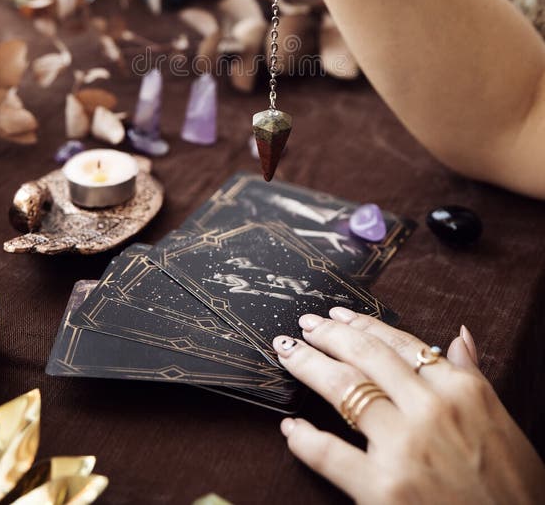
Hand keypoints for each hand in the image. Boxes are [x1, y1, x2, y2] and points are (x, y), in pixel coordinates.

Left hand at [273, 312, 544, 503]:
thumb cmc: (514, 486)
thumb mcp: (501, 422)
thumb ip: (472, 376)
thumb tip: (458, 337)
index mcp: (460, 389)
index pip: (400, 342)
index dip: (363, 325)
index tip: (338, 315)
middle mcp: (430, 408)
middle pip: (365, 356)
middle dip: (328, 334)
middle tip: (305, 324)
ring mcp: (404, 446)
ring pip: (343, 388)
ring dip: (308, 365)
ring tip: (288, 352)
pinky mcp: (383, 489)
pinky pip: (330, 453)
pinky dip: (304, 438)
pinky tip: (290, 427)